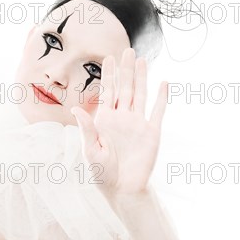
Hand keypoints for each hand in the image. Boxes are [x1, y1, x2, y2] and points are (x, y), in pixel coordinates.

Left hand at [71, 48, 167, 197]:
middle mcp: (122, 118)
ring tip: (142, 60)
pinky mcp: (152, 132)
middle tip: (127, 50)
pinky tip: (163, 83)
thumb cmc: (102, 173)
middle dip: (125, 70)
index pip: (107, 92)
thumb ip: (86, 129)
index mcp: (105, 121)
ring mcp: (137, 124)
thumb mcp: (90, 151)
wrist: (123, 189)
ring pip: (140, 94)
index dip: (108, 75)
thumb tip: (76, 109)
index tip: (108, 58)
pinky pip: (157, 111)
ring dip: (141, 77)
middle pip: (124, 88)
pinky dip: (161, 97)